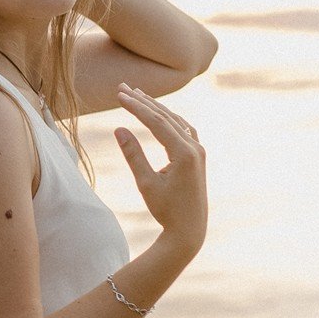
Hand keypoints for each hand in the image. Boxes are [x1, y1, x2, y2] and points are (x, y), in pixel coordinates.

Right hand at [112, 84, 206, 248]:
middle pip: (167, 117)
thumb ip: (133, 155)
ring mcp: (199, 151)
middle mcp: (195, 148)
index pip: (157, 122)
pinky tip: (159, 115)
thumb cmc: (166, 210)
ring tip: (138, 95)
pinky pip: (184, 129)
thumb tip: (119, 129)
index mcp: (184, 154)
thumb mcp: (146, 183)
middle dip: (143, 101)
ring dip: (156, 108)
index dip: (136, 107)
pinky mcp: (198, 156)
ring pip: (176, 121)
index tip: (119, 95)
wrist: (190, 230)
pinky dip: (169, 119)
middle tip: (123, 88)